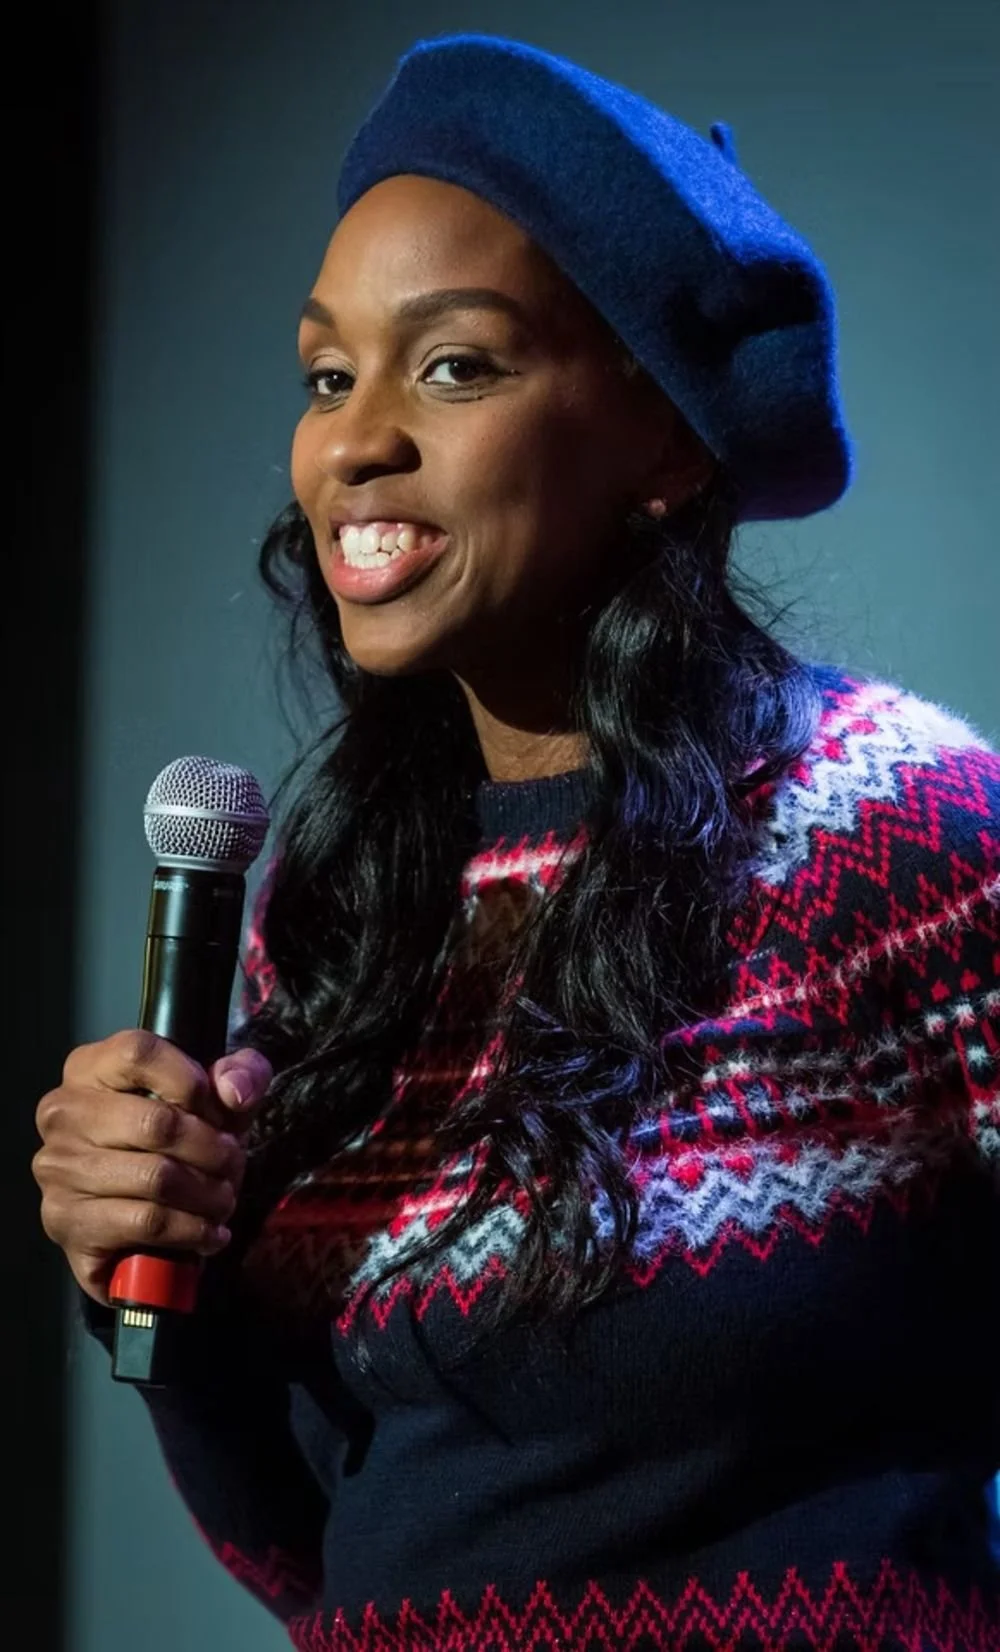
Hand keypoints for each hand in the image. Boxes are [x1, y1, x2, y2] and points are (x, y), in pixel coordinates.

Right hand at [32, 1030, 272, 1305]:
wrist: (135, 1223)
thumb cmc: (177, 1144)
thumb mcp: (217, 1100)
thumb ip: (240, 1074)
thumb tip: (234, 1091)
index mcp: (88, 1067)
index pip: (138, 1052)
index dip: (191, 1081)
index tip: (219, 1113)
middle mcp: (62, 1112)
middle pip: (156, 1122)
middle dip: (212, 1150)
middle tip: (233, 1166)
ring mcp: (57, 1168)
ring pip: (156, 1177)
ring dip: (207, 1195)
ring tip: (224, 1200)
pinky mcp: (65, 1220)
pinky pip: (146, 1222)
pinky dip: (191, 1230)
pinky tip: (210, 1233)